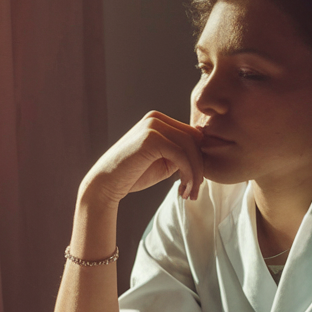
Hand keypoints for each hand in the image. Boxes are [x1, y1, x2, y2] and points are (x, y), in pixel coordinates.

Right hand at [81, 112, 203, 207]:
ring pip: (190, 148)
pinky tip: (183, 190)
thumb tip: (206, 153)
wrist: (106, 184)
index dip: (199, 159)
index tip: (195, 183)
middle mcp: (156, 118)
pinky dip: (187, 174)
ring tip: (190, 193)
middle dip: (199, 167)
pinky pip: (181, 155)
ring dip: (195, 174)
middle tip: (195, 191)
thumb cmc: (134, 175)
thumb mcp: (164, 162)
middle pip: (194, 140)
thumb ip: (182, 154)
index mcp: (159, 120)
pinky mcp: (151, 138)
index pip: (192, 135)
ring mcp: (153, 125)